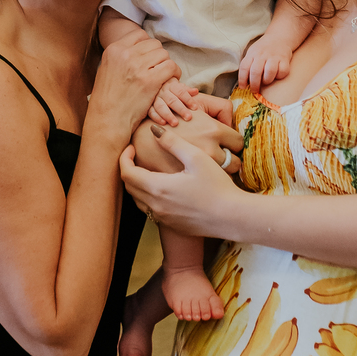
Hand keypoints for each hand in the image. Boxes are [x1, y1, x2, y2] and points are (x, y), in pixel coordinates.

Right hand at [94, 33, 180, 137]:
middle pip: (154, 44)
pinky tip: (171, 80)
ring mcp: (138, 67)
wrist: (107, 119)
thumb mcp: (106, 69)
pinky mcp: (150, 81)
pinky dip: (174, 73)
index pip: (139, 35)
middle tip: (158, 68)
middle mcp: (125, 54)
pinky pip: (171, 67)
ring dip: (167, 64)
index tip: (149, 57)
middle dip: (158, 56)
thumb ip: (120, 57)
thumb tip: (136, 47)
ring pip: (164, 54)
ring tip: (165, 75)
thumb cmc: (107, 99)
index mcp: (114, 49)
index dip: (147, 46)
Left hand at [122, 122, 244, 235]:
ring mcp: (164, 218)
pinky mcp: (172, 225)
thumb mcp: (195, 157)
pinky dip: (149, 197)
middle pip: (130, 187)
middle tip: (136, 156)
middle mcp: (156, 206)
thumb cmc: (217, 185)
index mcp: (158, 188)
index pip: (127, 173)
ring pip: (139, 201)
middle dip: (129, 170)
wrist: (232, 217)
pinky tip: (163, 188)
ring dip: (137, 185)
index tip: (131, 147)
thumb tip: (154, 130)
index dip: (124, 158)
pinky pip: (151, 211)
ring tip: (147, 170)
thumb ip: (172, 143)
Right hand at [148, 77, 198, 125]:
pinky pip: (151, 111)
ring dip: (168, 115)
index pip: (180, 91)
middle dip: (180, 109)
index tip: (195, 108)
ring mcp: (153, 98)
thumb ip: (186, 90)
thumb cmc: (170, 89)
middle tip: (188, 117)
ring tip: (176, 124)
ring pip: (161, 106)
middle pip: (172, 100)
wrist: (153, 87)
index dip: (188, 99)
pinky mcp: (147, 106)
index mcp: (171, 85)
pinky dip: (156, 117)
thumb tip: (195, 91)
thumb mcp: (178, 86)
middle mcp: (161, 91)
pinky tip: (163, 123)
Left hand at [238, 38, 291, 95]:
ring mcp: (274, 56)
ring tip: (266, 81)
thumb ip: (248, 65)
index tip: (243, 87)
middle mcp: (262, 55)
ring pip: (270, 72)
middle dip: (254, 84)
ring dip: (267, 80)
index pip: (244, 67)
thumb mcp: (252, 53)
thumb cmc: (263, 49)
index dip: (242, 79)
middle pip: (256, 71)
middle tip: (255, 90)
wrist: (279, 37)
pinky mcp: (285, 59)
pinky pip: (283, 71)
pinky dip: (280, 76)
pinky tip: (277, 74)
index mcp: (252, 54)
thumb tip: (244, 82)